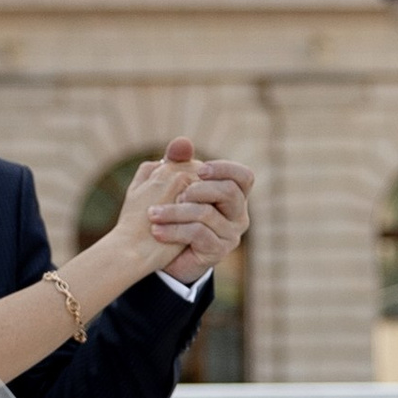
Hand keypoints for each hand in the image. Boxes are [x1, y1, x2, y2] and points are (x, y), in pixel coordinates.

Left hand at [144, 134, 252, 286]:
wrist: (166, 255)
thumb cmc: (174, 215)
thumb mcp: (174, 187)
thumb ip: (178, 163)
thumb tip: (182, 141)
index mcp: (234, 195)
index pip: (244, 176)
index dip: (225, 168)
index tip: (199, 170)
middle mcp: (238, 215)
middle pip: (229, 192)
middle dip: (199, 189)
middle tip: (176, 193)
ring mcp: (230, 235)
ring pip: (207, 214)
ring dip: (175, 211)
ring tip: (153, 213)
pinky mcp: (217, 251)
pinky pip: (198, 234)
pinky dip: (174, 230)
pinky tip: (157, 230)